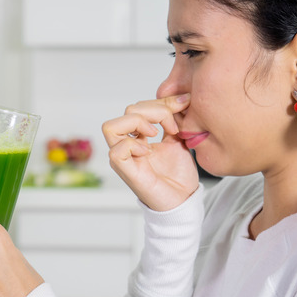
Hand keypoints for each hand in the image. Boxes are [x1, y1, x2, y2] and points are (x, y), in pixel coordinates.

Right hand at [102, 93, 197, 210]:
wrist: (184, 199)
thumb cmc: (179, 174)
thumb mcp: (180, 138)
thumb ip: (176, 118)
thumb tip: (182, 96)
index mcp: (138, 135)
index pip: (140, 106)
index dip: (161, 102)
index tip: (183, 105)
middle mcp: (127, 144)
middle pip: (128, 111)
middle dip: (153, 111)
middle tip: (172, 126)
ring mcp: (124, 158)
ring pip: (111, 127)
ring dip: (137, 124)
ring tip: (156, 135)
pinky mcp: (125, 171)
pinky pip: (116, 151)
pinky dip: (133, 145)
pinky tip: (148, 151)